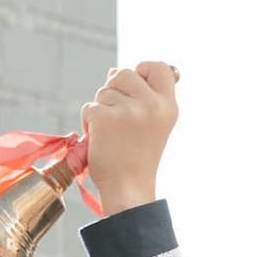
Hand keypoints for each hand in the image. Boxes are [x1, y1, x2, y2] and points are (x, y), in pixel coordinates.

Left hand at [80, 60, 178, 217]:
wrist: (128, 190)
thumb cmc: (137, 159)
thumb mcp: (153, 126)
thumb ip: (141, 97)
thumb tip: (115, 72)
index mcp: (168, 106)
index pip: (158, 66)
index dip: (142, 71)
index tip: (134, 88)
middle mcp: (152, 105)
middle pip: (124, 73)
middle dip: (114, 91)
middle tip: (117, 119)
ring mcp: (129, 111)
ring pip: (104, 90)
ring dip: (101, 109)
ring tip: (110, 134)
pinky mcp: (106, 118)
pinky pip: (89, 107)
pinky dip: (89, 123)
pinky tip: (99, 141)